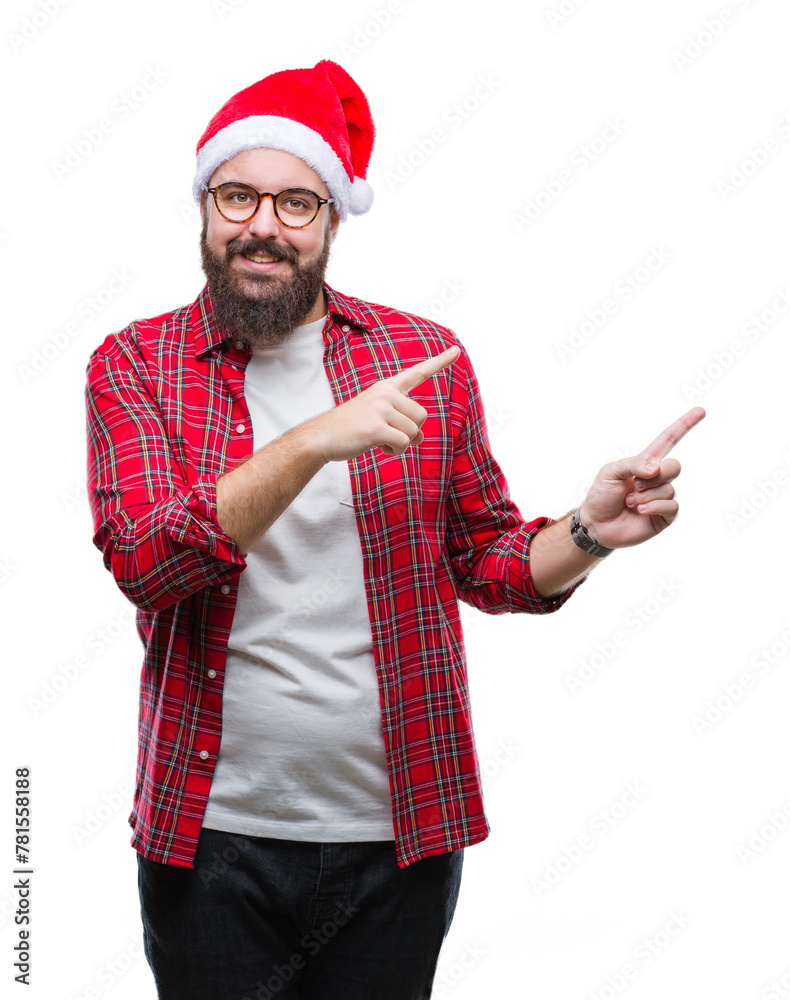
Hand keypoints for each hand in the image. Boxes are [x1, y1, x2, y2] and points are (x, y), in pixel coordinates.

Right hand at [310, 344, 460, 462]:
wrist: (322, 437)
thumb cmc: (351, 429)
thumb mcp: (380, 422)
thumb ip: (403, 424)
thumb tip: (421, 438)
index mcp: (386, 388)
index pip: (417, 372)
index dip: (439, 362)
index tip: (456, 351)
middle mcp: (385, 393)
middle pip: (421, 416)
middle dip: (409, 431)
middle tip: (385, 433)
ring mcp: (381, 408)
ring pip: (413, 432)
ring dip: (400, 443)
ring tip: (378, 439)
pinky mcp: (377, 427)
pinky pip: (403, 442)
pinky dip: (395, 450)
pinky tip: (378, 446)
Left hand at [579, 407, 705, 548]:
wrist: (596, 525)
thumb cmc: (601, 496)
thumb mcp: (610, 472)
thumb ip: (632, 464)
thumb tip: (656, 468)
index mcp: (645, 463)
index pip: (668, 440)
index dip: (684, 425)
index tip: (700, 411)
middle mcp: (657, 479)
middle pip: (674, 466)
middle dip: (656, 474)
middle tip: (636, 484)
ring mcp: (661, 498)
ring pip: (669, 488)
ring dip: (646, 495)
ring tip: (630, 502)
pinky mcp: (664, 516)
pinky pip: (671, 506)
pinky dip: (654, 506)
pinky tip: (639, 510)